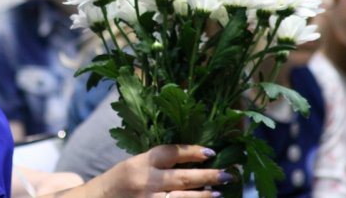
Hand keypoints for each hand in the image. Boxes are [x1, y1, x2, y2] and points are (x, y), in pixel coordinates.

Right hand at [79, 144, 228, 197]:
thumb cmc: (118, 183)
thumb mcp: (133, 165)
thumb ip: (156, 163)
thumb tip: (191, 158)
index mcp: (139, 163)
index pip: (170, 153)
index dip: (192, 151)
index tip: (210, 151)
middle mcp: (144, 182)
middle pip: (182, 178)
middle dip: (208, 176)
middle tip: (228, 174)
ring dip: (204, 196)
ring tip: (219, 192)